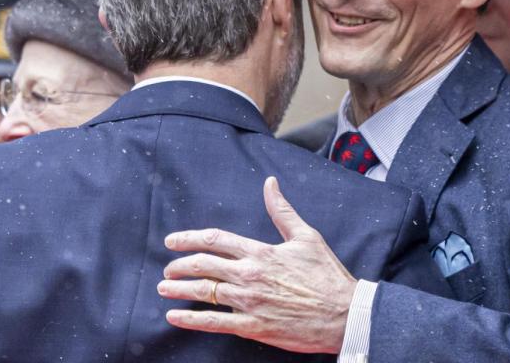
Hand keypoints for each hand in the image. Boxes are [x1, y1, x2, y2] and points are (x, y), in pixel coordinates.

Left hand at [157, 177, 355, 353]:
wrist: (345, 314)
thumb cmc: (328, 276)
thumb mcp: (306, 236)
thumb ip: (282, 211)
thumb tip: (270, 184)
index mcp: (259, 252)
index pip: (214, 239)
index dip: (188, 238)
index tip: (171, 241)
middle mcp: (249, 275)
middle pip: (203, 265)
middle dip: (179, 266)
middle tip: (167, 270)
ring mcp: (249, 301)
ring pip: (204, 292)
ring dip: (179, 290)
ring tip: (163, 289)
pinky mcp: (253, 326)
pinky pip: (214, 322)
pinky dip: (191, 320)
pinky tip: (174, 317)